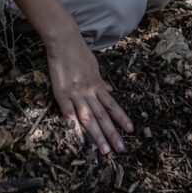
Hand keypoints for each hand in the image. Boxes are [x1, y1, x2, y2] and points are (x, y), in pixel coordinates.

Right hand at [45, 31, 132, 154]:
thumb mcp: (95, 66)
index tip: (130, 130)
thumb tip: (111, 90)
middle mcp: (89, 91)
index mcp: (97, 84)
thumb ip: (101, 81)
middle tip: (120, 149)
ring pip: (89, 119)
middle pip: (103, 116)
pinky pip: (70, 115)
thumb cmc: (79, 52)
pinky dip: (75, 129)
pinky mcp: (61, 95)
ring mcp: (76, 94)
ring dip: (97, 136)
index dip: (121, 118)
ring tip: (105, 151)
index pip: (112, 105)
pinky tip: (81, 142)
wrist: (63, 41)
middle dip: (112, 133)